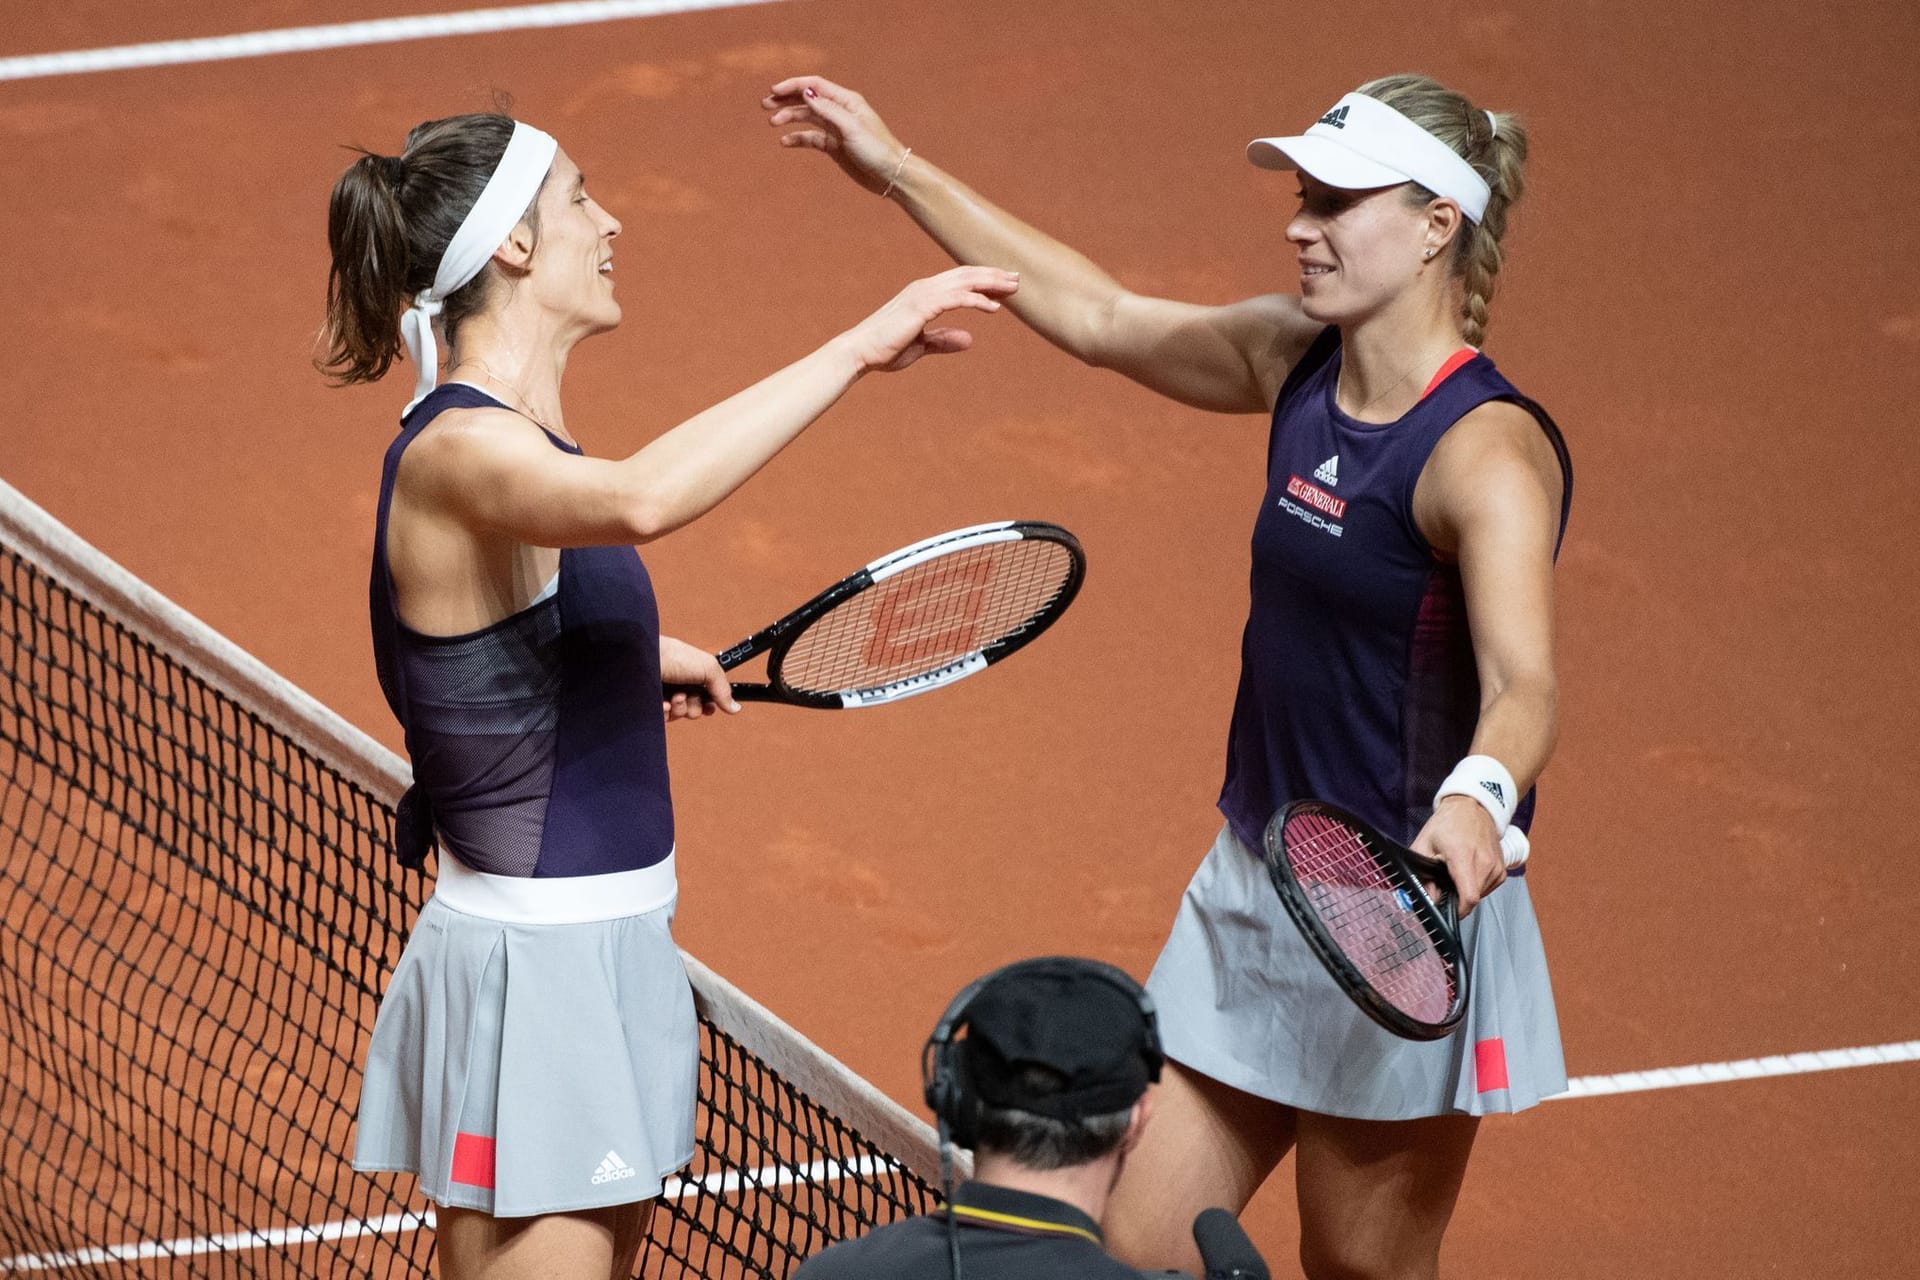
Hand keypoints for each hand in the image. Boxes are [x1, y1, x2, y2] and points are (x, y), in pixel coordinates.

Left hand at [658, 635, 738, 721]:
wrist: (643, 660)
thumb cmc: (674, 656)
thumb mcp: (708, 668)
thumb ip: (723, 688)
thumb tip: (736, 708)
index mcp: (692, 675)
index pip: (706, 697)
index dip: (709, 705)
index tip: (709, 707)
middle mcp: (678, 685)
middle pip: (694, 710)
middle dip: (694, 706)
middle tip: (686, 694)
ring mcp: (663, 696)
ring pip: (679, 716)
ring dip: (680, 708)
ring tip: (673, 696)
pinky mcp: (650, 705)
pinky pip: (663, 719)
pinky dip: (665, 713)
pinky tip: (662, 703)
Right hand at [764, 76, 905, 194]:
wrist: (891, 175)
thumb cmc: (877, 149)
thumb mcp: (851, 128)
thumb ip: (828, 110)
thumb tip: (806, 93)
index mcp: (846, 101)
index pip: (814, 86)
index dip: (793, 85)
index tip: (774, 90)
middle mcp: (840, 112)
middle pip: (807, 100)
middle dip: (786, 100)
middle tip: (765, 104)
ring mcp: (836, 129)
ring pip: (807, 118)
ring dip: (789, 118)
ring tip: (772, 123)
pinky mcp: (834, 146)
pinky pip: (811, 138)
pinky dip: (797, 138)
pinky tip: (785, 142)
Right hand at [837, 266, 1019, 373]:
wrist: (860, 352)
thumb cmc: (885, 350)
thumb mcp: (921, 346)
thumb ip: (943, 341)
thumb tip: (969, 339)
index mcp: (923, 294)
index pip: (959, 281)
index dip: (983, 280)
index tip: (1004, 285)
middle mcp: (924, 288)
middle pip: (966, 275)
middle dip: (993, 275)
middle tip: (1017, 278)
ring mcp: (922, 294)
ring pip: (964, 282)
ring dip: (991, 283)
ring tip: (1013, 288)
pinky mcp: (922, 306)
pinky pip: (956, 299)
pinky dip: (977, 300)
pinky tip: (995, 307)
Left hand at [1410, 796, 1505, 915]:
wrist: (1472, 806)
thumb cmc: (1448, 823)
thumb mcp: (1424, 844)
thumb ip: (1423, 874)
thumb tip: (1431, 898)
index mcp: (1464, 856)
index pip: (1469, 897)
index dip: (1458, 910)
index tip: (1447, 909)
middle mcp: (1485, 863)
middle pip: (1473, 898)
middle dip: (1457, 898)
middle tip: (1445, 883)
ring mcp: (1496, 867)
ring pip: (1481, 894)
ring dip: (1467, 890)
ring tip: (1456, 872)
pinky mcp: (1502, 869)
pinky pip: (1488, 888)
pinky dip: (1477, 885)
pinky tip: (1468, 871)